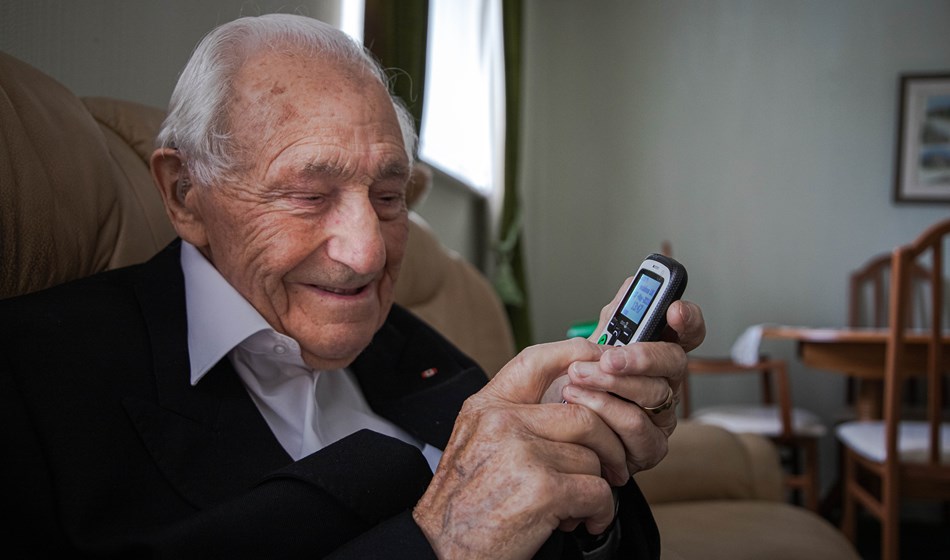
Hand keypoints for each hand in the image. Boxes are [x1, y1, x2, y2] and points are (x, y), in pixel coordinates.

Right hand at [413, 339, 629, 558]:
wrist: (441, 552)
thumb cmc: (464, 506)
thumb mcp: (475, 444)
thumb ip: (514, 419)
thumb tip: (571, 403)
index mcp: (486, 408)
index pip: (537, 361)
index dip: (578, 356)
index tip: (603, 367)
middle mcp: (501, 423)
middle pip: (584, 415)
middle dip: (608, 446)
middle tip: (611, 469)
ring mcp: (521, 454)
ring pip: (592, 457)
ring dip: (596, 487)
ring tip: (576, 506)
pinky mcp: (541, 489)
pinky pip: (597, 491)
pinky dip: (599, 512)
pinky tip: (582, 522)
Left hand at [559, 277, 705, 473]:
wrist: (551, 426)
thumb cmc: (576, 382)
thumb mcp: (591, 344)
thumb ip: (615, 316)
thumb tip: (634, 284)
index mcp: (657, 353)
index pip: (688, 331)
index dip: (688, 319)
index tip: (674, 309)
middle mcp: (667, 383)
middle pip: (674, 363)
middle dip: (640, 356)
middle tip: (608, 357)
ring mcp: (663, 416)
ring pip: (654, 395)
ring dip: (610, 384)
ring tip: (576, 376)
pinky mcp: (650, 446)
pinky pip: (636, 428)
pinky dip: (604, 412)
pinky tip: (579, 402)